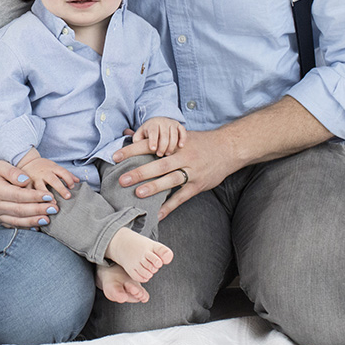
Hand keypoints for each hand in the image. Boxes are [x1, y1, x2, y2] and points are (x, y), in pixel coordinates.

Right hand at [0, 157, 59, 228]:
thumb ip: (12, 171)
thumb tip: (26, 180)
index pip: (19, 195)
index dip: (35, 196)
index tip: (50, 196)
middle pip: (20, 210)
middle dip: (39, 210)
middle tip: (54, 208)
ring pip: (17, 221)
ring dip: (34, 221)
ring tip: (48, 219)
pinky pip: (13, 225)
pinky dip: (25, 227)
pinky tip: (37, 227)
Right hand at [18, 156, 77, 199]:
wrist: (27, 162)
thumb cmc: (44, 167)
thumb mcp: (55, 167)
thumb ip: (66, 174)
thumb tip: (78, 181)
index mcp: (52, 168)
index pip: (63, 172)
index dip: (68, 179)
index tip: (72, 187)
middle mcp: (44, 173)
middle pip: (53, 180)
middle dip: (61, 188)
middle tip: (67, 197)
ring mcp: (35, 179)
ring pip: (40, 187)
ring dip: (46, 196)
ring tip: (52, 204)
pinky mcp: (26, 185)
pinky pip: (28, 192)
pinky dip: (32, 199)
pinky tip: (37, 207)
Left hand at [112, 128, 239, 220]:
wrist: (228, 148)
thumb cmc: (199, 142)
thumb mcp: (179, 135)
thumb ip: (154, 136)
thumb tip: (128, 131)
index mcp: (175, 143)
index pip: (150, 145)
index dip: (132, 150)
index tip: (115, 156)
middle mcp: (183, 156)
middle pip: (159, 164)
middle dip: (140, 172)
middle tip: (122, 179)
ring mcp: (192, 171)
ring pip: (170, 180)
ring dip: (154, 187)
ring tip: (138, 193)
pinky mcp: (198, 185)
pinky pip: (182, 197)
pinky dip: (169, 207)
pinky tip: (157, 214)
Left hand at [133, 117, 185, 156]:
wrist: (160, 121)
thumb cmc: (148, 132)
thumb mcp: (140, 134)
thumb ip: (136, 140)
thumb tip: (128, 148)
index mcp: (152, 124)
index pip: (153, 131)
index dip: (153, 139)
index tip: (152, 148)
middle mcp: (163, 122)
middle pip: (164, 134)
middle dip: (162, 145)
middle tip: (160, 154)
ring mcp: (172, 123)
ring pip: (174, 134)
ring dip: (171, 145)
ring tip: (167, 153)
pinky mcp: (179, 126)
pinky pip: (183, 131)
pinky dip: (182, 139)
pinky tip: (180, 146)